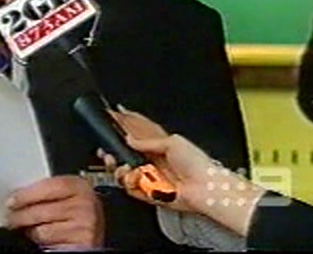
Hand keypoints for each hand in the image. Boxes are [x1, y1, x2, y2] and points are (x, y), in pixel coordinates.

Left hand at [5, 175, 103, 249]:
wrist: (93, 235)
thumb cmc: (77, 214)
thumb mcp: (66, 196)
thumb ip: (48, 192)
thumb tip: (17, 195)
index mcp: (80, 186)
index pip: (48, 187)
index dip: (26, 195)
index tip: (11, 200)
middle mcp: (85, 206)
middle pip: (42, 210)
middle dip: (21, 216)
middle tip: (10, 218)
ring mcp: (84, 227)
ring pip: (42, 230)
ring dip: (31, 232)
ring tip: (29, 230)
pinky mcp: (81, 245)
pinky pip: (50, 245)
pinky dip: (42, 244)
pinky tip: (43, 240)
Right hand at [102, 108, 264, 236]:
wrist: (205, 188)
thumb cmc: (197, 163)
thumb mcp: (173, 142)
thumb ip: (148, 140)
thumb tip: (129, 139)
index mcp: (158, 144)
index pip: (135, 132)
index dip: (122, 125)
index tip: (110, 118)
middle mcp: (151, 161)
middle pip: (123, 154)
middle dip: (112, 152)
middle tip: (106, 151)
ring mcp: (149, 177)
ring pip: (123, 173)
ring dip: (120, 170)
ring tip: (125, 168)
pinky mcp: (150, 193)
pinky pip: (132, 189)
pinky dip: (131, 184)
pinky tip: (136, 179)